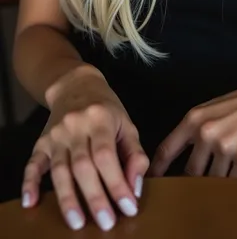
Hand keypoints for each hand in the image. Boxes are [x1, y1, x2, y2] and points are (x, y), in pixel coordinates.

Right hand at [21, 68, 148, 231]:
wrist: (76, 85)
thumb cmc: (107, 109)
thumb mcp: (127, 124)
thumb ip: (134, 155)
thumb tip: (134, 188)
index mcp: (101, 119)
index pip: (107, 155)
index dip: (117, 183)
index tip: (128, 207)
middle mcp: (75, 126)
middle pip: (83, 165)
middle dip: (95, 197)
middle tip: (106, 223)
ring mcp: (56, 135)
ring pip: (59, 169)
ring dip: (67, 198)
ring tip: (76, 223)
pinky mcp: (41, 142)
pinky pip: (33, 163)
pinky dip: (29, 183)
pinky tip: (31, 202)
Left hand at [149, 70, 236, 179]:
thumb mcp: (217, 108)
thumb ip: (199, 129)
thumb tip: (185, 155)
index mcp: (195, 118)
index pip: (166, 149)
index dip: (157, 170)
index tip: (150, 183)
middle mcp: (206, 132)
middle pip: (190, 172)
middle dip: (191, 185)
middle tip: (190, 195)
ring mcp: (226, 146)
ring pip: (213, 180)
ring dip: (217, 186)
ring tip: (220, 188)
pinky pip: (235, 182)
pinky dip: (236, 185)